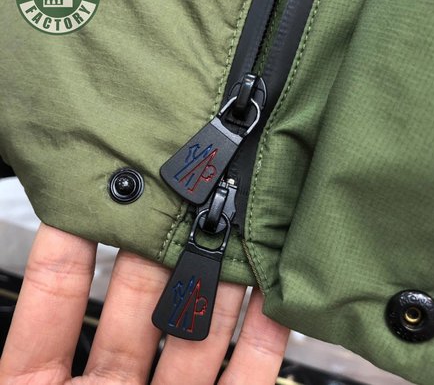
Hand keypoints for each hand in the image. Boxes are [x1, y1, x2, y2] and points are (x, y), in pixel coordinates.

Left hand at [0, 223, 289, 383]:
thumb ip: (25, 352)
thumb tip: (39, 259)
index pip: (57, 301)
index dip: (72, 250)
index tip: (93, 200)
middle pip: (138, 306)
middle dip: (161, 255)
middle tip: (183, 203)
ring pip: (195, 337)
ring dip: (217, 289)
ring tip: (234, 237)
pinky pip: (242, 382)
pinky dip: (260, 345)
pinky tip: (274, 304)